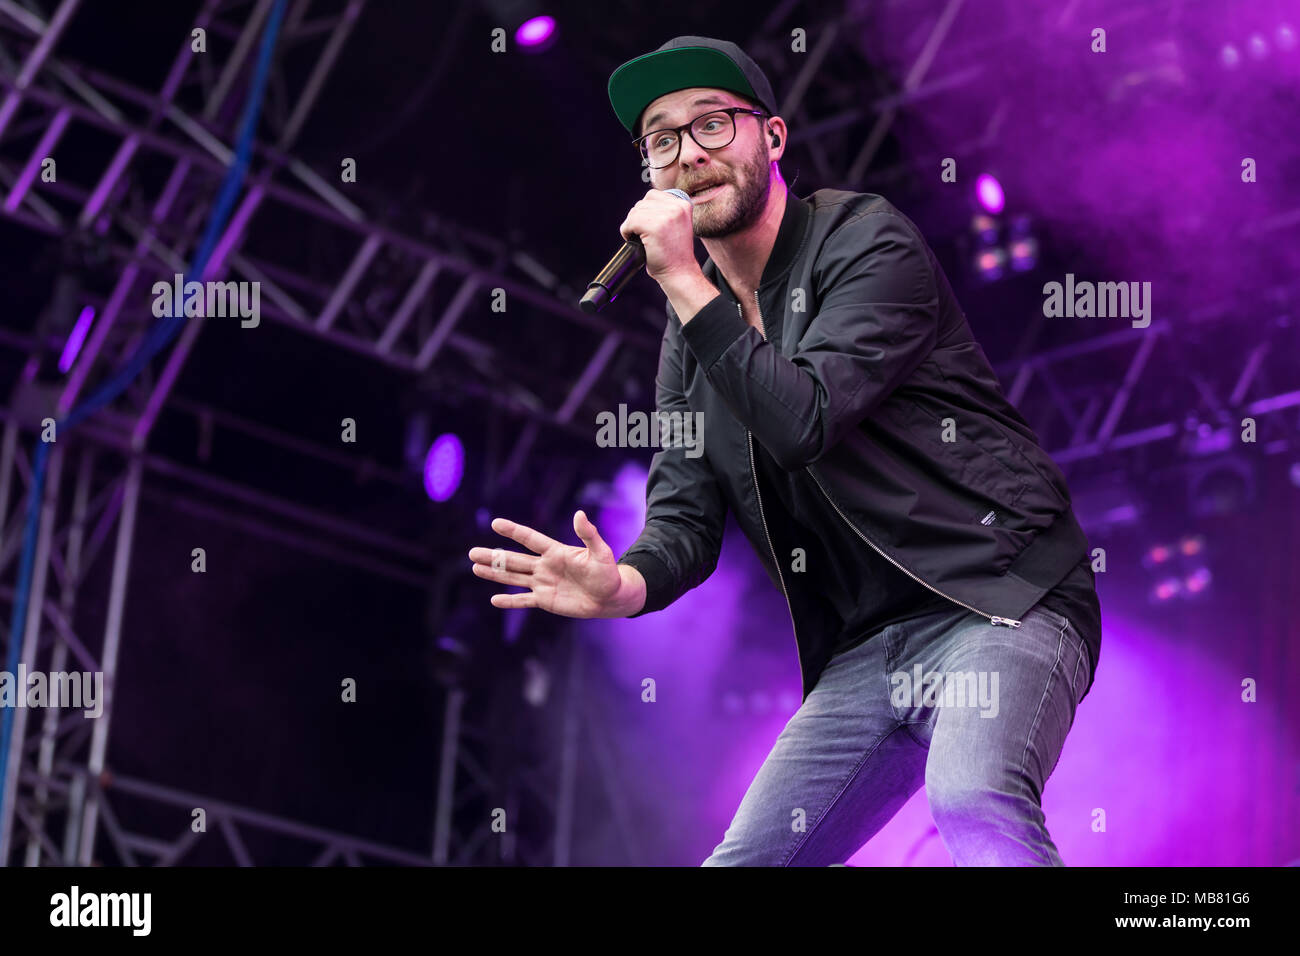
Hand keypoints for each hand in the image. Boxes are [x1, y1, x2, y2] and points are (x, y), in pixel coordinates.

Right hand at [467, 511, 644, 618]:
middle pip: (514, 560)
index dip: (514, 531)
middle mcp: (545, 566)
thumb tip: (580, 514)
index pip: (530, 539)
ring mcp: (543, 583)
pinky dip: (509, 601)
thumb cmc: (608, 573)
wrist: (611, 597)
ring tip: (475, 568)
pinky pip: (524, 601)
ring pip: (513, 577)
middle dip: (493, 557)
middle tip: (471, 553)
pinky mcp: (545, 600)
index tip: (495, 523)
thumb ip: (589, 534)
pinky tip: (494, 599)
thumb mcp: (601, 552)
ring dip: (494, 573)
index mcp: (556, 552)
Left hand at [618, 188, 701, 283]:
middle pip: (642, 203)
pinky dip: (626, 232)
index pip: (653, 196)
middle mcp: (676, 207)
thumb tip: (641, 205)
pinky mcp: (655, 226)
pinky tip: (635, 241)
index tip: (648, 227)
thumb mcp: (675, 225)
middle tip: (644, 235)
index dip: (645, 211)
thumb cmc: (674, 254)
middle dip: (638, 218)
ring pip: (635, 212)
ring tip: (641, 239)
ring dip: (632, 226)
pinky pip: (630, 222)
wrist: (679, 273)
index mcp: (683, 204)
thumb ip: (664, 211)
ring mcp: (666, 216)